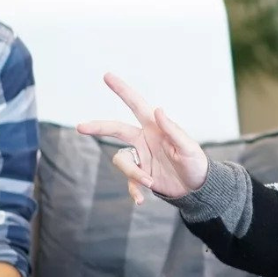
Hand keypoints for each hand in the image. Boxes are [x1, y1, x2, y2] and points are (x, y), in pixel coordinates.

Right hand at [78, 72, 209, 203]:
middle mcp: (144, 140)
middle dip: (98, 127)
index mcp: (155, 128)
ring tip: (150, 182)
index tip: (107, 76)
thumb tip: (158, 109)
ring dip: (133, 173)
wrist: (197, 188)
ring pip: (121, 161)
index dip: (122, 90)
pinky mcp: (140, 175)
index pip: (136, 105)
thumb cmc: (196, 164)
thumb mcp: (188, 148)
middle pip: (115, 129)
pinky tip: (141, 200)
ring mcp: (140, 158)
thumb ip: (173, 130)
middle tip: (80, 127)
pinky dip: (133, 191)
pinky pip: (128, 182)